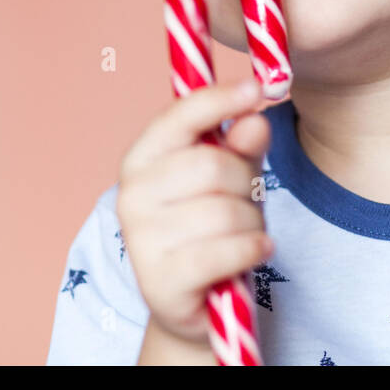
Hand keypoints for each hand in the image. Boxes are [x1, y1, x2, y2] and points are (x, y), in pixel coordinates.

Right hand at [116, 79, 273, 348]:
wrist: (196, 301)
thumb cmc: (212, 227)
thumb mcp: (233, 177)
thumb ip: (242, 145)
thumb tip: (254, 118)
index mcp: (142, 158)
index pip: (180, 116)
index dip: (220, 99)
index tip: (257, 88)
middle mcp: (131, 195)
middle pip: (212, 166)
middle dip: (245, 183)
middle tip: (247, 200)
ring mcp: (141, 240)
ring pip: (225, 212)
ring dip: (252, 223)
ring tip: (245, 233)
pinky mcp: (160, 282)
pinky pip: (225, 252)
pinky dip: (252, 249)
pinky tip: (257, 250)